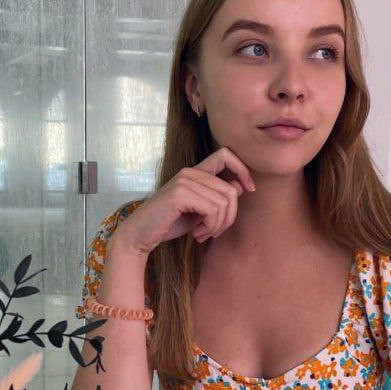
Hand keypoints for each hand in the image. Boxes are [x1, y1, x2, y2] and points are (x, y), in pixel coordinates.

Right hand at [111, 147, 254, 255]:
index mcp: (194, 172)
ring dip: (218, 225)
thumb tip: (242, 186)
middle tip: (213, 232)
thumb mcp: (199, 210)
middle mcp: (190, 172)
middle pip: (231, 190)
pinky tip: (197, 234)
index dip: (243, 169)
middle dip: (229, 217)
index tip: (249, 188)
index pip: (226, 154)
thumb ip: (217, 197)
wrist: (140, 235)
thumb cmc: (169, 223)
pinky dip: (210, 227)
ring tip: (203, 234)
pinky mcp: (180, 194)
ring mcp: (184, 181)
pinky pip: (213, 210)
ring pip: (225, 202)